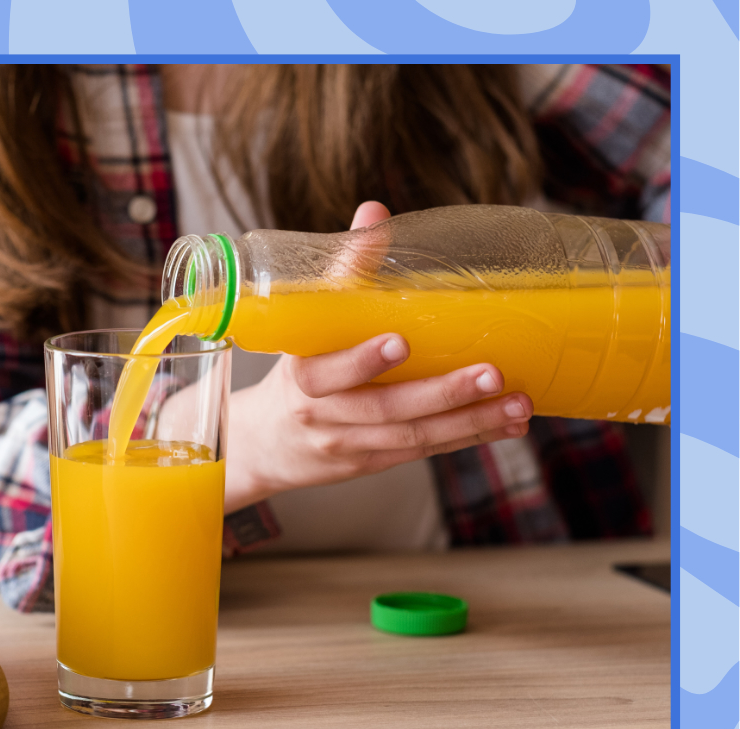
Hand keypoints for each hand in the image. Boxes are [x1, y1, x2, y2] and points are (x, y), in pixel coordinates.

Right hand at [222, 201, 533, 513]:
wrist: (263, 444)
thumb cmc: (294, 371)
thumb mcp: (304, 324)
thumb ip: (342, 271)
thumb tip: (374, 211)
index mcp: (302, 375)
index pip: (328, 370)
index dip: (362, 360)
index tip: (400, 340)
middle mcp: (322, 415)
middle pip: (384, 409)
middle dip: (441, 393)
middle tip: (491, 373)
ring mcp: (348, 444)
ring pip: (412, 437)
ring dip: (469, 420)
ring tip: (518, 404)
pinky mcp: (371, 462)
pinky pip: (423, 451)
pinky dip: (468, 437)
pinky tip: (508, 425)